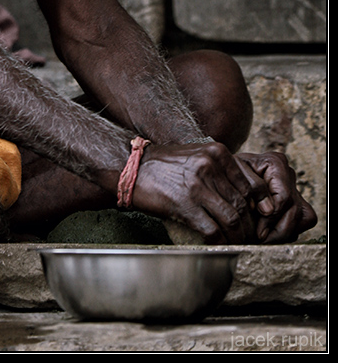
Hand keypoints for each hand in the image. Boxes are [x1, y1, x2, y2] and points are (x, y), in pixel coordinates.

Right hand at [130, 140, 270, 243]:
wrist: (133, 168)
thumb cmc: (168, 164)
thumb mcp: (199, 155)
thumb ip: (222, 169)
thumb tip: (249, 195)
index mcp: (217, 153)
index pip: (252, 183)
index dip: (262, 204)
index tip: (263, 217)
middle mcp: (210, 167)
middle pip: (243, 204)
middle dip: (251, 226)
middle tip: (253, 237)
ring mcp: (198, 187)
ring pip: (232, 219)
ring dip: (239, 237)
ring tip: (238, 243)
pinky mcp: (186, 206)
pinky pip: (213, 230)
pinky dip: (221, 242)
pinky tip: (220, 245)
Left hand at [235, 152, 317, 242]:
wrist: (226, 172)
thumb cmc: (227, 173)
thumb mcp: (232, 176)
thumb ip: (250, 189)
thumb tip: (267, 211)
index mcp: (275, 163)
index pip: (283, 197)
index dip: (271, 218)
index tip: (259, 233)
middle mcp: (288, 174)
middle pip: (294, 210)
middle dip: (277, 231)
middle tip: (260, 242)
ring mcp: (294, 187)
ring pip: (302, 218)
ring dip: (283, 233)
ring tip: (263, 240)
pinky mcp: (297, 201)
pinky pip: (303, 221)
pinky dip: (288, 231)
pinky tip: (271, 234)